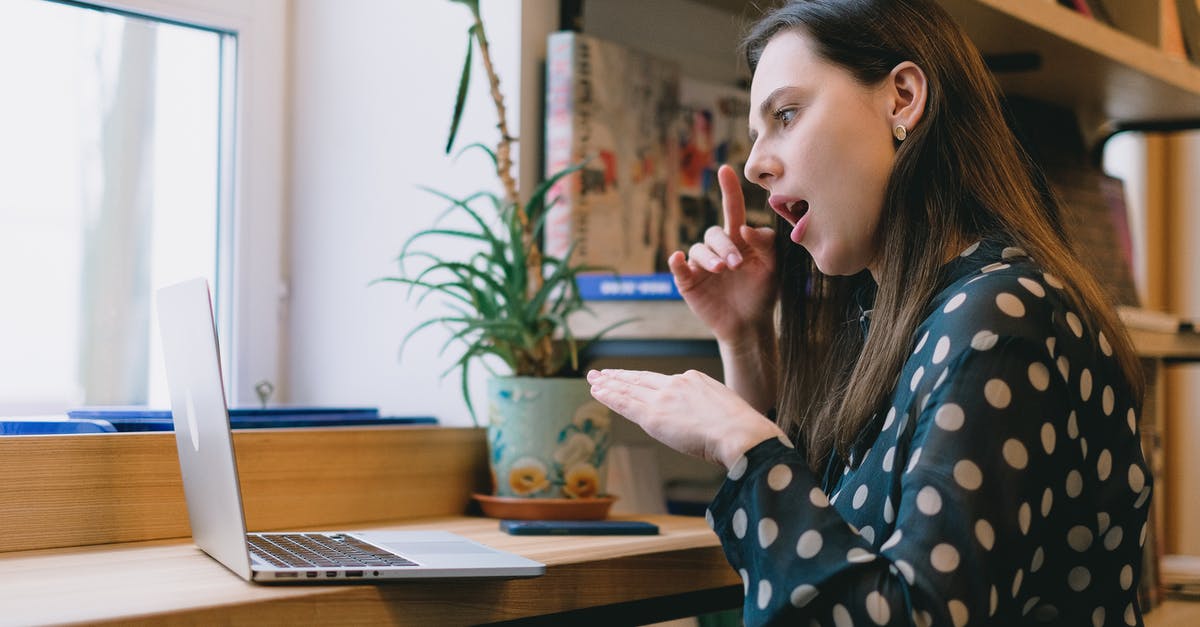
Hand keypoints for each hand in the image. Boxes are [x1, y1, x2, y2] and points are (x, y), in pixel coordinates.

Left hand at [587, 368, 783, 468]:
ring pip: (629, 389)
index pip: (660, 380)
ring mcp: (663, 398)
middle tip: (601, 373)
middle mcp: (676, 384)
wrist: (741, 433)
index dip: (642, 379)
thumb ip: (709, 411)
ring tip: (593, 380)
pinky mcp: (654, 416)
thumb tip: (706, 423)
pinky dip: (609, 397)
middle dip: (619, 376)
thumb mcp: (726, 408)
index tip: (630, 377)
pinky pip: (625, 404)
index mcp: (694, 380)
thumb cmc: (742, 430)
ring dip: (609, 385)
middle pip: (641, 379)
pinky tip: (598, 391)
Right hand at [670, 164, 776, 342]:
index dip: (729, 190)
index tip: (725, 170)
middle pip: (715, 234)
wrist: (750, 325)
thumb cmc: (762, 293)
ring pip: (699, 249)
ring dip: (710, 257)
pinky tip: (678, 259)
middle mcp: (718, 248)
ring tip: (723, 270)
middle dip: (725, 246)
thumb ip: (766, 244)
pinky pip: (679, 267)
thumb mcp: (773, 267)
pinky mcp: (688, 282)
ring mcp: (701, 265)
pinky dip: (676, 262)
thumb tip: (745, 228)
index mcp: (738, 240)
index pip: (732, 210)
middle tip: (736, 264)